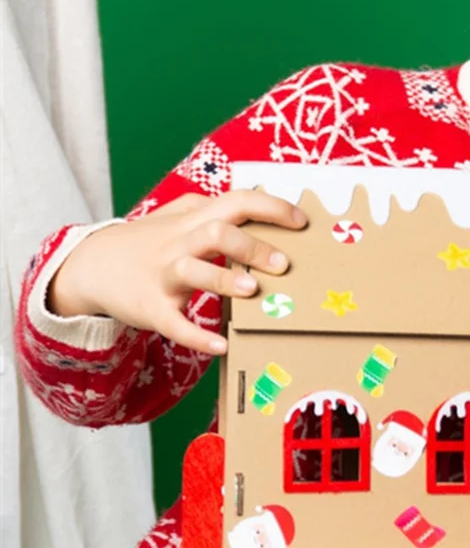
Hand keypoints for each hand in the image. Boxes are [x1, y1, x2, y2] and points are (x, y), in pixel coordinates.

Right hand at [48, 191, 306, 353]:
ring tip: (254, 289)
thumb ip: (215, 210)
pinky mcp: (150, 308)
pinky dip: (196, 335)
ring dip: (224, 279)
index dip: (271, 208)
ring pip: (194, 270)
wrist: (90, 265)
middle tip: (284, 263)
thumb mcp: (179, 216)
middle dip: (252, 245)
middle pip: (217, 232)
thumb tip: (264, 206)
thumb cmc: (150, 240)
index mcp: (193, 220)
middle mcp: (180, 242)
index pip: (236, 202)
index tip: (301, 222)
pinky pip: (173, 322)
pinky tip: (221, 345)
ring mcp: (163, 275)